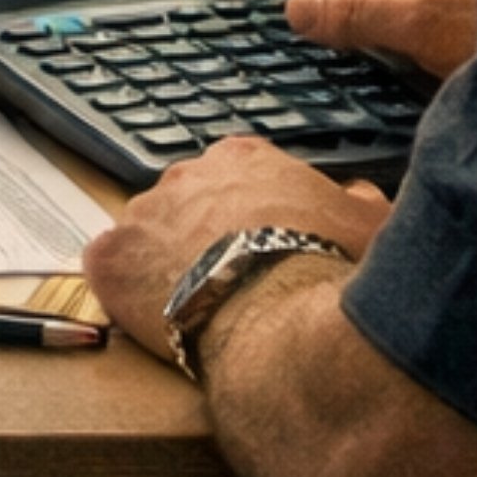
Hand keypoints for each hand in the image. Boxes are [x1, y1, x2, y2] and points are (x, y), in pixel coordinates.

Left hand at [81, 136, 392, 365]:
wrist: (280, 316)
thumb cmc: (326, 271)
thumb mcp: (367, 224)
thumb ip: (357, 200)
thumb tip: (357, 194)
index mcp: (243, 159)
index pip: (234, 176)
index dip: (245, 215)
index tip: (254, 245)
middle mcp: (184, 174)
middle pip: (184, 204)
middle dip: (200, 238)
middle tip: (225, 280)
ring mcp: (141, 214)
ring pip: (145, 237)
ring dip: (163, 265)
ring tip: (195, 305)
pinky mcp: (110, 258)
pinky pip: (108, 271)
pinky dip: (124, 291)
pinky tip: (152, 316)